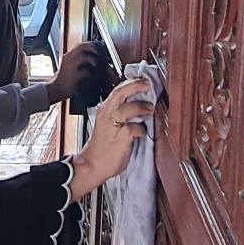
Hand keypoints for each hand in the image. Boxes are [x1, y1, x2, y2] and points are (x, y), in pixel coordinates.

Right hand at [46, 42, 98, 102]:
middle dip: (91, 48)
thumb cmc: (62, 78)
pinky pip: (84, 72)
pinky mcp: (74, 76)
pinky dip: (89, 73)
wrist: (56, 88)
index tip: (94, 47)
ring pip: (83, 57)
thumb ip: (73, 60)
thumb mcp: (66, 65)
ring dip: (91, 59)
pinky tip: (90, 75)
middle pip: (81, 47)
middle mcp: (68, 59)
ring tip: (95, 64)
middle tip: (96, 52)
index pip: (78, 45)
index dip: (88, 45)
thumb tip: (84, 57)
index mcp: (67, 56)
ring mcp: (71, 67)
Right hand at [70, 77, 154, 200]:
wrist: (93, 164)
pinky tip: (142, 132)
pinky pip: (133, 129)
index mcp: (105, 110)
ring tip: (150, 109)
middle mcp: (107, 115)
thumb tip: (141, 105)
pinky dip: (141, 129)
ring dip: (141, 107)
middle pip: (120, 93)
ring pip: (126, 109)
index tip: (144, 80)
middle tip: (148, 85)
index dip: (132, 82)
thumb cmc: (103, 145)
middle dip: (136, 85)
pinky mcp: (119, 139)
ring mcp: (112, 126)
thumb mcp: (110, 124)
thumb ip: (122, 114)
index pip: (118, 89)